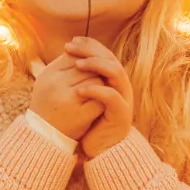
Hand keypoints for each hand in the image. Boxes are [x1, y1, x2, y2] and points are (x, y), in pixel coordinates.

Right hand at [28, 51, 105, 139]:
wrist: (44, 136)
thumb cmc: (48, 104)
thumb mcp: (48, 80)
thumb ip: (64, 62)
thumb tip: (82, 42)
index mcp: (49, 74)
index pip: (75, 56)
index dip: (85, 60)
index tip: (87, 68)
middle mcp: (56, 84)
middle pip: (88, 66)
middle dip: (95, 71)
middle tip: (98, 78)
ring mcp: (68, 99)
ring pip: (97, 80)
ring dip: (101, 84)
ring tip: (99, 90)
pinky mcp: (80, 114)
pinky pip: (100, 97)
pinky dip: (103, 98)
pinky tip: (101, 102)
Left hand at [64, 36, 133, 158]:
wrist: (101, 148)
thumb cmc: (90, 121)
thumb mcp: (84, 97)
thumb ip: (81, 79)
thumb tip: (66, 57)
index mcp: (112, 79)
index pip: (104, 53)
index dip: (89, 45)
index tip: (71, 41)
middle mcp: (121, 86)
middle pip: (111, 58)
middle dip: (90, 50)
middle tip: (71, 47)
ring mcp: (124, 99)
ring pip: (116, 73)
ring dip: (96, 65)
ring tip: (77, 64)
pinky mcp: (122, 114)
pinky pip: (112, 97)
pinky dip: (96, 91)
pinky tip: (79, 90)